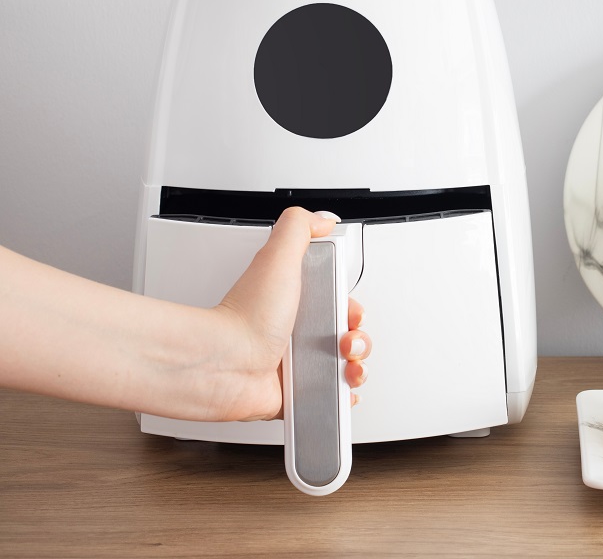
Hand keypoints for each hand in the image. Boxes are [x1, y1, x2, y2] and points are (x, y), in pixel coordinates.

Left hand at [208, 208, 371, 421]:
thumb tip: (324, 219)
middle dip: (360, 340)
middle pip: (347, 335)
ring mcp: (295, 365)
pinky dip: (342, 397)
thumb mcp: (277, 256)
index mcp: (295, 302)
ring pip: (344, 367)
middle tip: (347, 342)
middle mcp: (295, 332)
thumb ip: (300, 228)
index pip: (339, 303)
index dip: (353, 309)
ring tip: (347, 367)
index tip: (352, 313)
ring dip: (357, 367)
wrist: (226, 364)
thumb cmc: (246, 316)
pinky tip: (341, 390)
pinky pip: (329, 399)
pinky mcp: (295, 393)